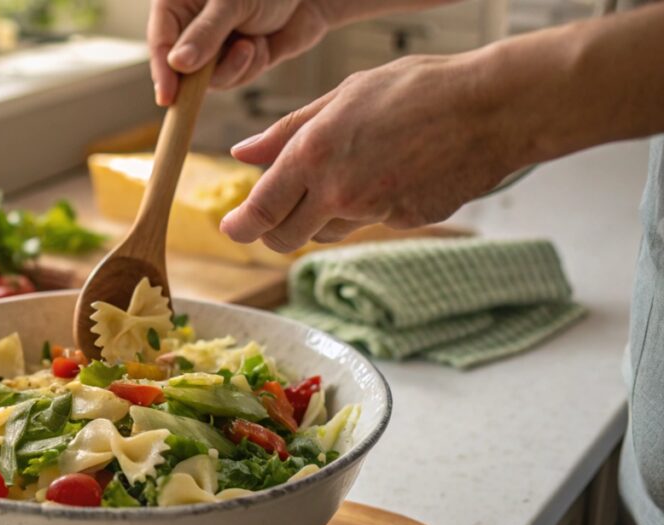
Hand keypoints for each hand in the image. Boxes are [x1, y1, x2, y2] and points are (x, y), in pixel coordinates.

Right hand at [149, 0, 332, 105]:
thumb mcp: (233, 2)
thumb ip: (205, 34)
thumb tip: (177, 65)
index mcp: (179, 4)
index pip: (160, 44)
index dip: (162, 73)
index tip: (167, 99)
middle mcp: (193, 27)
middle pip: (182, 69)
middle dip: (210, 71)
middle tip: (237, 55)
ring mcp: (216, 46)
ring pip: (210, 79)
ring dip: (235, 68)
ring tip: (252, 44)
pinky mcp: (238, 60)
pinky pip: (234, 79)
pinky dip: (250, 67)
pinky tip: (262, 45)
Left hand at [222, 53, 521, 251]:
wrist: (490, 108)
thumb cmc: (417, 89)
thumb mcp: (343, 96)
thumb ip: (287, 131)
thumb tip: (242, 153)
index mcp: (314, 155)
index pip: (261, 209)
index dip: (240, 226)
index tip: (231, 228)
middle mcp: (338, 191)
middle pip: (285, 237)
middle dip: (274, 231)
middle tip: (275, 216)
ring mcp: (372, 211)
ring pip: (326, 232)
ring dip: (321, 216)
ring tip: (348, 173)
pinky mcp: (404, 221)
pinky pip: (371, 222)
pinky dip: (369, 206)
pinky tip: (392, 172)